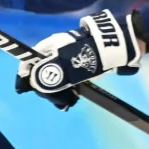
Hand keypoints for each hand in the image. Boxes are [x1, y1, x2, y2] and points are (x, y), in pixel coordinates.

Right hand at [18, 10, 142, 104]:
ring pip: (56, 76)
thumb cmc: (93, 54)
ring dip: (58, 91)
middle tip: (57, 102)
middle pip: (43, 70)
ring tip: (67, 103)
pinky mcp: (82, 61)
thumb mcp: (68, 66)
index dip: (26, 76)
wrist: (121, 45)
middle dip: (47, 89)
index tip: (26, 91)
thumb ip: (48, 76)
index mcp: (51, 44)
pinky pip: (68, 77)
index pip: (30, 60)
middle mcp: (57, 48)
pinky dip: (68, 88)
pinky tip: (72, 99)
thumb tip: (32, 84)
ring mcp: (70, 54)